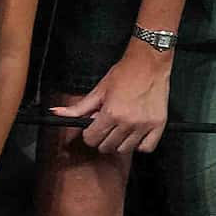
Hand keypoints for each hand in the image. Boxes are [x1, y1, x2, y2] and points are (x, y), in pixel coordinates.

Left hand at [60, 42, 172, 156]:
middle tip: (104, 128)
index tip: (90, 129)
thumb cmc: (123, 75)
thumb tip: (56, 113)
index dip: (88, 135)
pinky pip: (146, 148)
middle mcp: (128, 123)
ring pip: (125, 150)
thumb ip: (79, 107)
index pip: (92, 138)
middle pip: (108, 147)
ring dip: (118, 143)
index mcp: (111, 113)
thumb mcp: (98, 90)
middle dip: (101, 140)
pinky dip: (138, 145)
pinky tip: (133, 134)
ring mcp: (144, 126)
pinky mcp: (159, 127)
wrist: (148, 65)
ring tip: (118, 130)